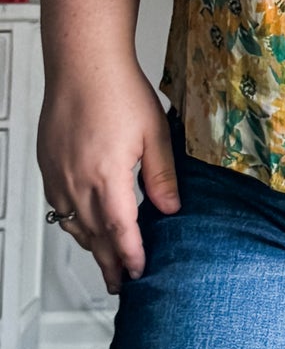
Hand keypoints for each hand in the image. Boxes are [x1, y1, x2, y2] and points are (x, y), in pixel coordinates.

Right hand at [36, 62, 179, 293]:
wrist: (83, 65)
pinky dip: (72, 222)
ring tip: (105, 261)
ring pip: (72, 223)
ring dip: (89, 245)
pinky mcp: (49, 164)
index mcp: (107, 177)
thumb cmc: (119, 91)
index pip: (120, 231)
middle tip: (121, 283)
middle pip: (94, 235)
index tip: (140, 272)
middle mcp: (77, 181)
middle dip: (109, 262)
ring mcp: (58, 174)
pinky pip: (58, 205)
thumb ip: (161, 176)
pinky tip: (82, 224)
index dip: (131, 255)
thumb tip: (171, 209)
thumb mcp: (155, 133)